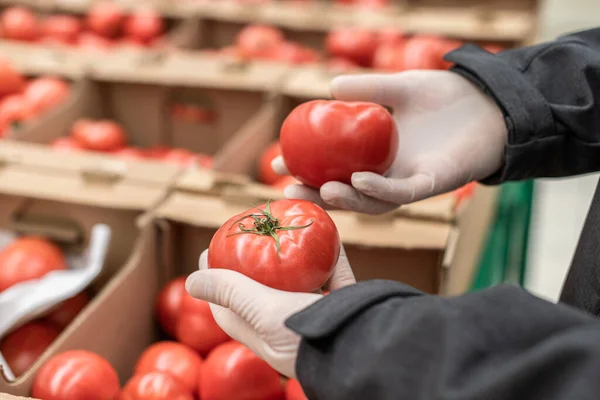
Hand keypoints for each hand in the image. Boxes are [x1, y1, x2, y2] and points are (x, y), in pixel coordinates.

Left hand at [185, 246, 354, 377]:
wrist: (364, 349)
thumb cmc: (306, 334)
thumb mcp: (262, 311)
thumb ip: (231, 292)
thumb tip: (191, 280)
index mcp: (262, 333)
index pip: (228, 304)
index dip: (215, 277)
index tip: (211, 250)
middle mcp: (287, 325)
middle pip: (265, 287)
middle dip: (257, 261)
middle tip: (250, 232)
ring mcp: (316, 314)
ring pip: (302, 278)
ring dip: (295, 255)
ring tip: (287, 228)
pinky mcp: (343, 304)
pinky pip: (335, 273)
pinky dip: (330, 255)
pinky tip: (327, 233)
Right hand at [273, 70, 507, 213]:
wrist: (490, 101)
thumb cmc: (446, 96)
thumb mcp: (399, 88)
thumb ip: (367, 89)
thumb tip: (328, 89)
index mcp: (376, 155)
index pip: (335, 168)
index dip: (307, 170)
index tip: (280, 162)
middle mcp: (389, 173)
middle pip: (346, 193)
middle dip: (316, 194)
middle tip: (287, 188)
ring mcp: (409, 181)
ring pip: (371, 202)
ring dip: (345, 199)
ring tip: (321, 190)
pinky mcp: (431, 183)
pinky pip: (401, 194)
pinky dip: (379, 189)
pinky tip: (358, 179)